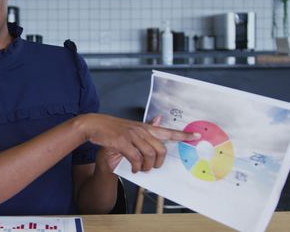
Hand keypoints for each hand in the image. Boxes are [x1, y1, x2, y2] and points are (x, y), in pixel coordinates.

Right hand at [77, 114, 198, 173]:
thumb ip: (146, 127)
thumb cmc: (111, 128)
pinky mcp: (122, 142)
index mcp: (144, 127)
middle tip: (153, 167)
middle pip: (160, 149)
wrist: (93, 125)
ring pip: (149, 155)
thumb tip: (160, 120)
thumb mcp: (131, 127)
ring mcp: (131, 135)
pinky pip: (136, 158)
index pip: (167, 130)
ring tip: (141, 169)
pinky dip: (137, 167)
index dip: (183, 135)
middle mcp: (140, 130)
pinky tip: (134, 168)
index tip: (196, 136)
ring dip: (147, 167)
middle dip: (159, 162)